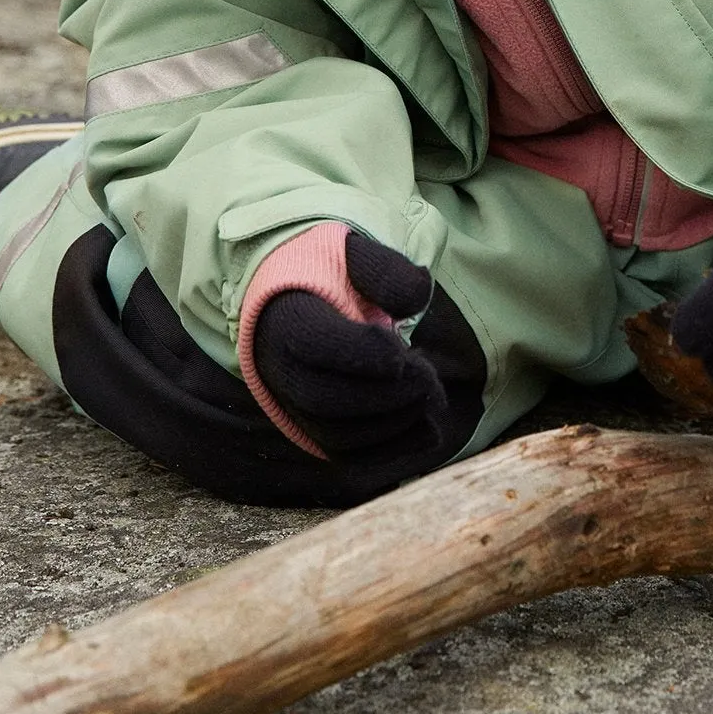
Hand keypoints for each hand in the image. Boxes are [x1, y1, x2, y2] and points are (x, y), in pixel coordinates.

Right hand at [252, 232, 445, 462]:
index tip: (399, 349)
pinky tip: (429, 433)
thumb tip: (416, 297)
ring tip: (431, 396)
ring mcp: (296, 407)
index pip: (311, 343)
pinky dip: (390, 457)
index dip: (358, 352)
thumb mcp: (353, 251)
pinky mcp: (318, 434)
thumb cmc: (332, 273)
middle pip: (323, 398)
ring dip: (392, 425)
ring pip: (336, 437)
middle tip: (429, 377)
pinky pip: (348, 461)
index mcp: (286, 317)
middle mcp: (281, 369)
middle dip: (384, 394)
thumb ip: (384, 268)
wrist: (301, 299)